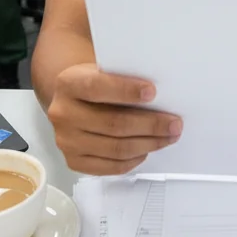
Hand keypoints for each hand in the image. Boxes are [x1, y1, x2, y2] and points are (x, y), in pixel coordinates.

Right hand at [47, 64, 182, 174]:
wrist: (72, 100)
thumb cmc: (96, 83)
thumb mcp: (104, 70)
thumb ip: (123, 78)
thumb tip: (162, 95)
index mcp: (68, 84)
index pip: (97, 87)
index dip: (126, 90)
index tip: (153, 92)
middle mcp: (62, 113)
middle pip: (112, 123)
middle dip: (150, 124)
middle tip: (174, 123)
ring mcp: (66, 140)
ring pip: (114, 148)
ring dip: (147, 143)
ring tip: (168, 137)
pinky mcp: (73, 161)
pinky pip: (109, 167)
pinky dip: (133, 160)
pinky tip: (146, 150)